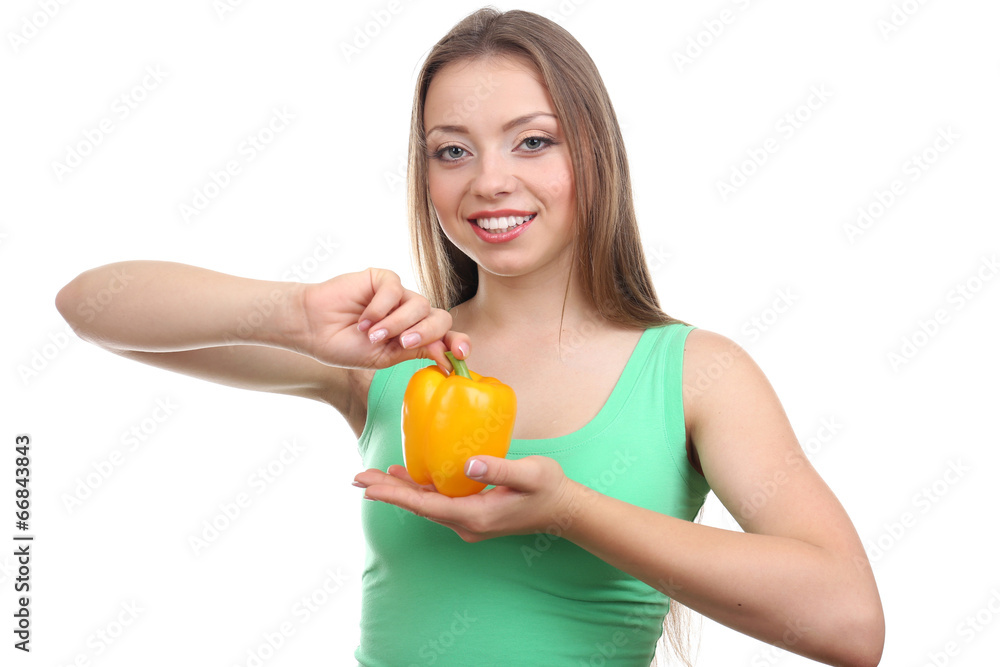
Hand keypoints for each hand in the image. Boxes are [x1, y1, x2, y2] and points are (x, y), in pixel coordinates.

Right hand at [296, 267, 468, 371]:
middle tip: (403, 342)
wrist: (314, 330)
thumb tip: (447, 356)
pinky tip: (364, 319)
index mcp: (415, 336)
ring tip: (373, 335)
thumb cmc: (345, 345)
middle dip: (426, 332)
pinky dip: (381, 307)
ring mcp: (399, 296)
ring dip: (397, 323)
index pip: (446, 337)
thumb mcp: (384, 357)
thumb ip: (415, 352)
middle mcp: (412, 315)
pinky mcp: (383, 279)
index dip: (457, 344)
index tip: (460, 355)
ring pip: (420, 305)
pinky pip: (396, 289)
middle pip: (440, 318)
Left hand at [353, 455, 586, 542]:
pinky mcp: (472, 514)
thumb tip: (467, 464)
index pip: (425, 505)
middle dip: (387, 491)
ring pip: (426, 504)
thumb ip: (499, 467)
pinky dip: (419, 489)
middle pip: (418, 506)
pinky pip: (438, 502)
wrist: (566, 510)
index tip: (368, 487)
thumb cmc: (550, 489)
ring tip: (373, 476)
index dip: (395, 495)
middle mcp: (466, 524)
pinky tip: (407, 476)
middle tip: (357, 477)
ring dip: (400, 490)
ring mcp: (468, 521)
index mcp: (475, 516)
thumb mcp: (529, 473)